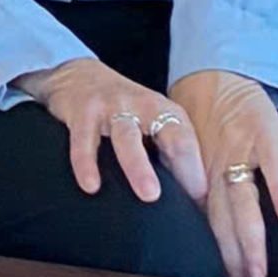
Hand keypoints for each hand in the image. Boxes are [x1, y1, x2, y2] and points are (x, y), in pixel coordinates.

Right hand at [14, 58, 207, 203]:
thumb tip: (191, 200)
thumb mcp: (147, 122)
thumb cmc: (119, 109)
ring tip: (146, 194)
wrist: (75, 75)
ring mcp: (112, 107)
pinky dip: (87, 163)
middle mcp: (143, 106)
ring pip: (128, 138)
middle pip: (168, 137)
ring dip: (139, 167)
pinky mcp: (82, 111)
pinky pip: (84, 140)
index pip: (187, 143)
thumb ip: (166, 154)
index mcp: (165, 111)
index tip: (201, 201)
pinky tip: (91, 185)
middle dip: (181, 167)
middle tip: (192, 196)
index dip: (196, 172)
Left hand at [172, 69, 277, 276]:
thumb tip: (193, 228)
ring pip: (245, 201)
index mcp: (206, 182)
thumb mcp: (197, 153)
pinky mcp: (264, 131)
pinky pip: (273, 160)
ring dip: (251, 237)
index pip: (212, 228)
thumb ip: (200, 188)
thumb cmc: (207, 119)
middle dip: (234, 259)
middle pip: (228, 223)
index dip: (217, 258)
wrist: (215, 70)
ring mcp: (241, 153)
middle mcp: (220, 174)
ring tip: (257, 270)